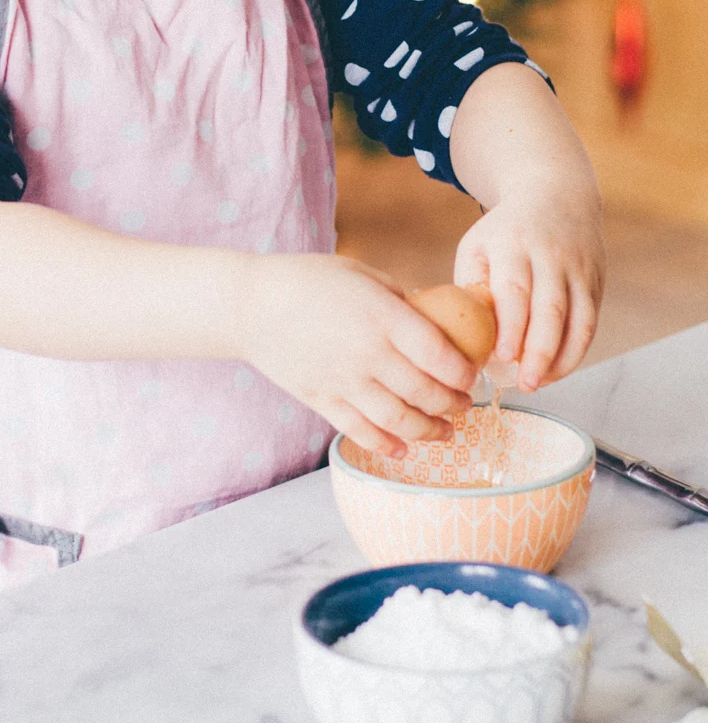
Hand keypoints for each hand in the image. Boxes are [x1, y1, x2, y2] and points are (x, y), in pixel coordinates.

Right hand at [244, 253, 476, 457]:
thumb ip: (400, 298)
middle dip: (454, 405)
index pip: (441, 355)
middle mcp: (369, 353)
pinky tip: (402, 448)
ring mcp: (344, 381)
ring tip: (445, 432)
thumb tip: (435, 316)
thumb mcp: (361, 274)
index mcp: (384, 317)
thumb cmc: (308, 280)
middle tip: (463, 404)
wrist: (251, 304)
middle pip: (426, 394)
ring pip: (400, 421)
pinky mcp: (322, 400)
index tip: (472, 375)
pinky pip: (362, 432)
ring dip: (430, 432)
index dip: (464, 373)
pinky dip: (386, 445)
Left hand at [453, 186, 604, 390]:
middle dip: (539, 351)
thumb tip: (465, 333)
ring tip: (539, 383)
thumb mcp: (477, 243)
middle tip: (524, 383)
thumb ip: (470, 284)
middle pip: (551, 309)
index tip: (502, 357)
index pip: (516, 289)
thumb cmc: (506, 229)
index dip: (512, 326)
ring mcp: (578, 268)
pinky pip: (590, 321)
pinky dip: (577, 351)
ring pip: (578, 319)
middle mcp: (551, 255)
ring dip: (562, 358)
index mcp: (513, 243)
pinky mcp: (596, 281)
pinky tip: (556, 369)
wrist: (557, 194)